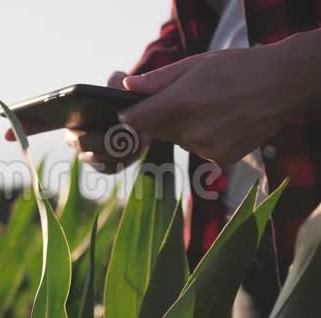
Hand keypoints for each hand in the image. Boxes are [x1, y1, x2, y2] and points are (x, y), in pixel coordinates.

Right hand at [4, 72, 149, 173]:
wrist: (149, 121)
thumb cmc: (129, 103)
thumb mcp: (123, 87)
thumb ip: (118, 82)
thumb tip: (117, 81)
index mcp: (72, 117)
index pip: (41, 123)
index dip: (24, 126)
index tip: (7, 133)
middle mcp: (76, 137)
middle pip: (78, 142)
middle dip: (98, 137)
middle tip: (119, 128)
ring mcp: (90, 155)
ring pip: (96, 156)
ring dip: (117, 146)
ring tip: (134, 136)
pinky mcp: (106, 167)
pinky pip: (110, 167)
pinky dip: (124, 157)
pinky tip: (136, 146)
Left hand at [118, 33, 320, 166]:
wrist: (281, 86)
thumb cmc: (236, 68)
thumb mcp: (194, 64)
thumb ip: (158, 80)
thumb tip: (128, 87)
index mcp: (178, 104)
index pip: (136, 120)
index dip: (132, 114)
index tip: (134, 110)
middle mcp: (189, 131)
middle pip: (156, 130)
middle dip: (161, 118)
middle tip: (185, 100)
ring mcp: (205, 148)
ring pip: (178, 140)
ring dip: (184, 128)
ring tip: (209, 109)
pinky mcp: (220, 159)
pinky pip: (199, 149)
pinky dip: (204, 139)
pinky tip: (222, 123)